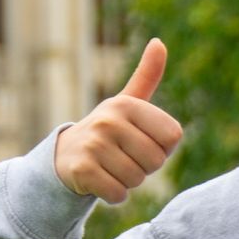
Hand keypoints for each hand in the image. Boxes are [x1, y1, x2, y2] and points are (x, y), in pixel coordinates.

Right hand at [53, 38, 183, 202]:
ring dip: (128, 182)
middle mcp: (109, 120)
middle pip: (156, 161)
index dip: (162, 147)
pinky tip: (101, 181)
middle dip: (144, 167)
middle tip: (122, 157)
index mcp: (127, 104)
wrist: (65, 156)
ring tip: (110, 167)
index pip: (173, 137)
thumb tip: (159, 42)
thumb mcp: (128, 102)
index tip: (141, 141)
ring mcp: (93, 144)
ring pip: (137, 179)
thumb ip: (146, 75)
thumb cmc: (108, 131)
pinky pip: (118, 194)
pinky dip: (114, 195)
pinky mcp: (82, 169)